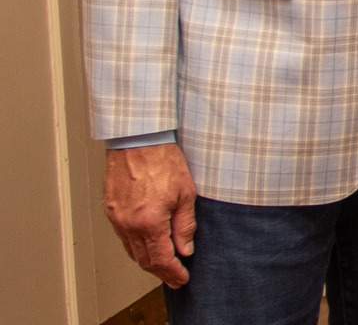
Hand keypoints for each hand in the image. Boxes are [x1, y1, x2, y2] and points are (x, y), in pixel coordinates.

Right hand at [104, 143, 197, 287]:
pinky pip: (123, 236)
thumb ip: (184, 225)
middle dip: (160, 271)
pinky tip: (146, 246)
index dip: (172, 272)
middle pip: (144, 259)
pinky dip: (135, 247)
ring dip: (147, 261)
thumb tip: (185, 248)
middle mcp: (128, 224)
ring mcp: (116, 218)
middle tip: (174, 278)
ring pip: (131, 250)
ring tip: (163, 266)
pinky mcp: (110, 209)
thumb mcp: (185, 193)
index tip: (182, 278)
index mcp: (148, 222)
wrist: (138, 141)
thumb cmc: (163, 161)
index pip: (161, 258)